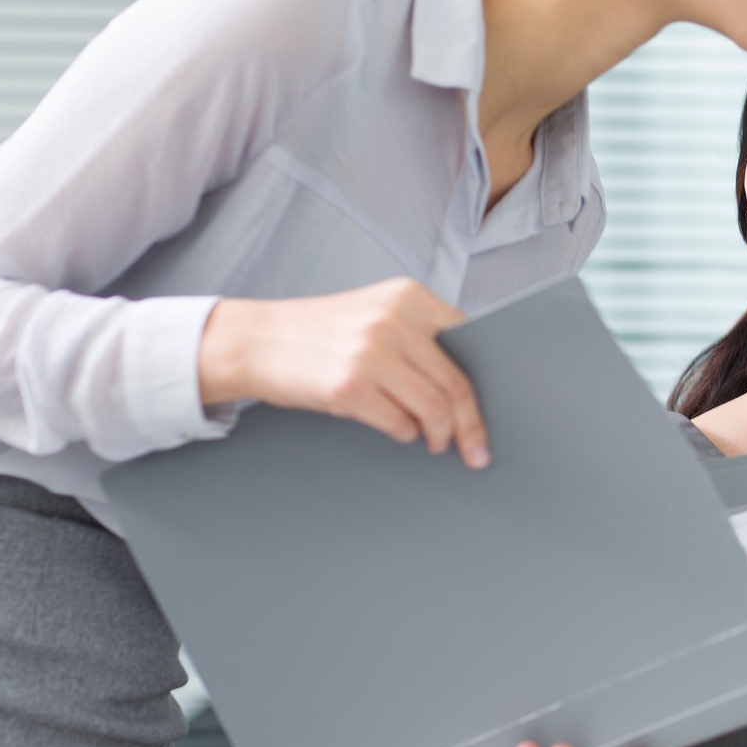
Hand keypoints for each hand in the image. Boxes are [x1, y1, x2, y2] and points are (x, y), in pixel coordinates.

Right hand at [198, 278, 489, 468]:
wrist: (254, 341)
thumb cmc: (320, 333)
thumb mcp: (374, 314)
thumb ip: (418, 335)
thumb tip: (466, 384)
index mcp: (408, 296)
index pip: (469, 344)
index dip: (484, 385)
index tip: (492, 413)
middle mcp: (393, 320)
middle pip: (455, 383)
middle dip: (471, 425)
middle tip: (475, 449)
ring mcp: (371, 352)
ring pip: (434, 407)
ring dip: (440, 435)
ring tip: (436, 443)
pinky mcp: (349, 385)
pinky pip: (399, 423)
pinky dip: (406, 434)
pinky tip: (400, 431)